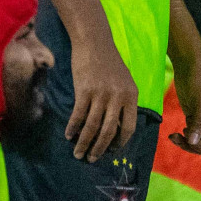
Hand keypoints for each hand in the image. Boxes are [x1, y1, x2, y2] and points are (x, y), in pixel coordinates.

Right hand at [66, 38, 139, 161]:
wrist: (95, 42)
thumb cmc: (110, 63)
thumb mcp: (124, 82)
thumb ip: (123, 102)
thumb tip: (117, 128)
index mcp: (132, 96)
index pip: (129, 126)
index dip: (121, 142)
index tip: (113, 151)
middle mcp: (118, 96)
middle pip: (110, 131)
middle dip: (100, 148)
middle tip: (92, 159)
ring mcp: (101, 94)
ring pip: (92, 126)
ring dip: (84, 143)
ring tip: (78, 153)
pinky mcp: (84, 90)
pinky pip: (78, 115)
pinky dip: (73, 128)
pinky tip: (69, 135)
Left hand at [169, 63, 200, 154]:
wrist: (188, 68)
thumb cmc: (197, 82)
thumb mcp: (198, 104)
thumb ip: (197, 124)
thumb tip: (193, 143)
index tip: (192, 122)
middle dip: (194, 145)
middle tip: (181, 134)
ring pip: (200, 145)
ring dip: (187, 144)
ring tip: (174, 137)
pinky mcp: (197, 121)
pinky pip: (193, 138)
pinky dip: (183, 140)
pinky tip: (172, 136)